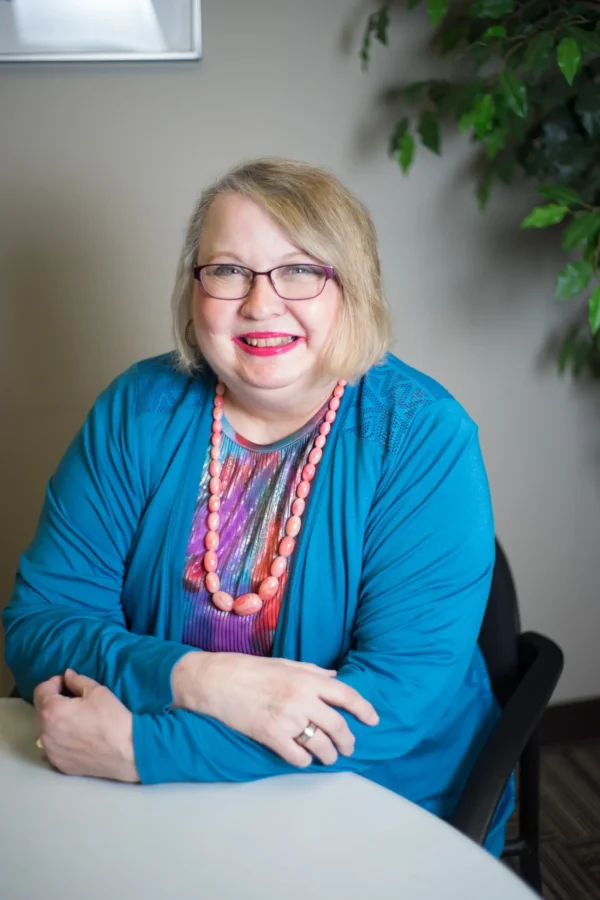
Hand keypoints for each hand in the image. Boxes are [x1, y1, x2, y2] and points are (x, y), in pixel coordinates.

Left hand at [34, 670, 138, 782]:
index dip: (54, 683)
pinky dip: (61, 739)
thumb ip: (77, 680)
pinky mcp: (59, 764)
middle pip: (41, 710)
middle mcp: (45, 733)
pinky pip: (54, 746)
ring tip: (76, 720)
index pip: (41, 691)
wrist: (127, 751)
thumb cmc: (112, 718)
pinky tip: (78, 737)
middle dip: (54, 702)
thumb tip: (67, 675)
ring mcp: (51, 751)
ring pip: (46, 730)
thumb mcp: (97, 691)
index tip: (67, 683)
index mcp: (52, 711)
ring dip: (56, 721)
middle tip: (74, 701)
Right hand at [171, 652, 378, 767]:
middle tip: (349, 747)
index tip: (373, 720)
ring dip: (329, 755)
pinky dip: (304, 761)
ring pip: (321, 745)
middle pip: (338, 726)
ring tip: (328, 757)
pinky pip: (298, 757)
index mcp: (306, 678)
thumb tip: (336, 677)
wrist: (216, 680)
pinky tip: (302, 759)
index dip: (364, 709)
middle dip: (348, 741)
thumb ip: (313, 671)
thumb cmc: (250, 669)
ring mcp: (286, 718)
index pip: (346, 695)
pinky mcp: (270, 735)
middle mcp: (301, 698)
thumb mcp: (285, 663)